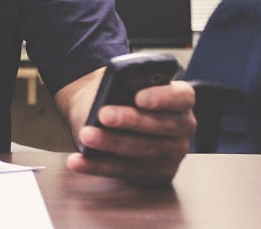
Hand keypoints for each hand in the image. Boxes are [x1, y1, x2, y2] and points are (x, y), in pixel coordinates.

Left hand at [66, 80, 195, 185]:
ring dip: (111, 143)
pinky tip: (78, 160)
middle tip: (103, 114)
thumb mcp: (121, 86)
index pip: (182, 97)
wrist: (107, 117)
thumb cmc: (118, 96)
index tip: (138, 97)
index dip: (163, 97)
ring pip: (142, 151)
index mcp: (180, 100)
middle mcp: (182, 128)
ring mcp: (171, 154)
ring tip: (86, 135)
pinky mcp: (154, 174)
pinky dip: (97, 166)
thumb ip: (123, 88)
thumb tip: (109, 97)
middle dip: (130, 121)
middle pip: (161, 125)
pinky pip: (124, 171)